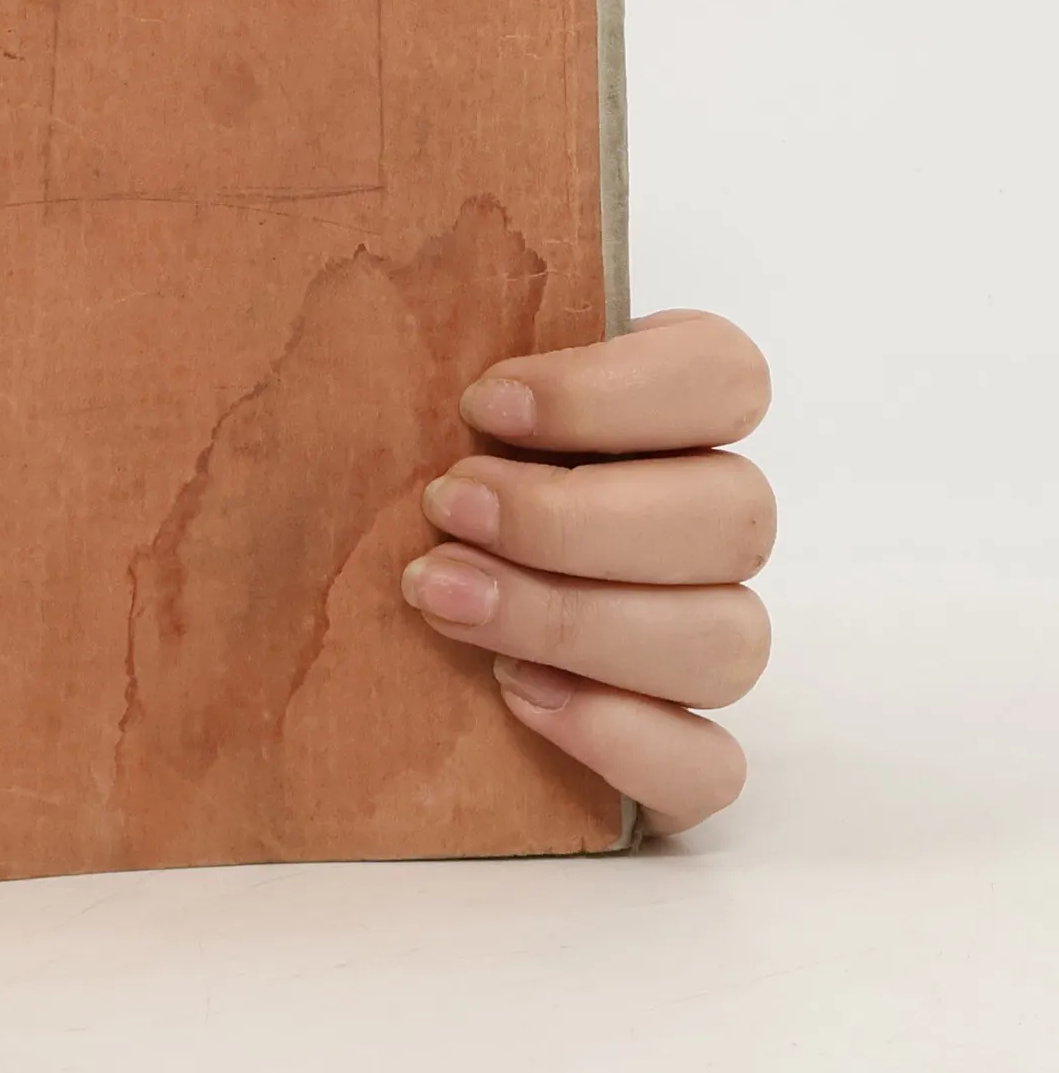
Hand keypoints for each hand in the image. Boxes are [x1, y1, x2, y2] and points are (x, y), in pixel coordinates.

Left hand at [400, 310, 774, 836]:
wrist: (358, 618)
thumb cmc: (391, 467)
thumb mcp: (397, 389)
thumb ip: (404, 339)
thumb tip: (339, 307)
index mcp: (665, 407)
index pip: (725, 374)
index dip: (616, 391)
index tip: (479, 400)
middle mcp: (704, 517)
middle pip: (733, 514)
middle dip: (575, 517)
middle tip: (444, 505)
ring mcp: (702, 634)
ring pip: (729, 637)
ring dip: (580, 620)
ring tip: (442, 599)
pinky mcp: (677, 745)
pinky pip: (713, 765)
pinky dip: (625, 738)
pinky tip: (518, 696)